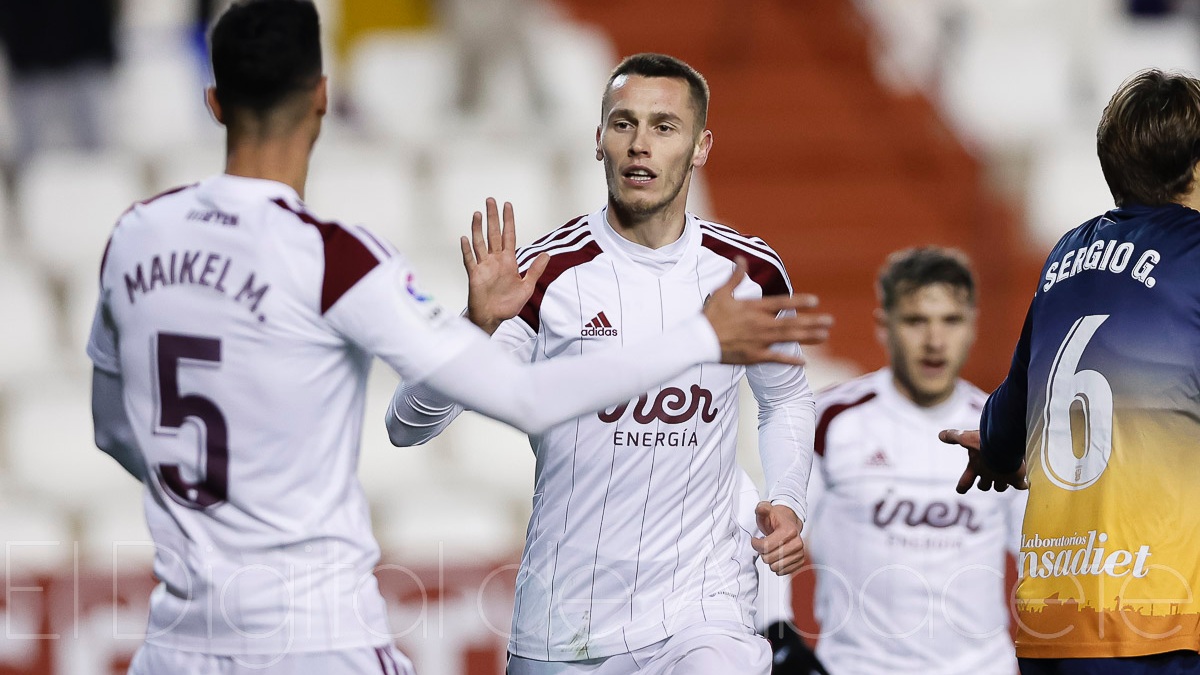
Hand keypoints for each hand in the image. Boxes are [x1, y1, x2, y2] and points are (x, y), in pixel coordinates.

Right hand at [460, 198, 548, 334]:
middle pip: (493, 234)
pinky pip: (470, 260)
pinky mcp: (474, 275)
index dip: (508, 220)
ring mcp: (483, 266)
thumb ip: (535, 270)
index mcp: (508, 261)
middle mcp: (495, 260)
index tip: (507, 205)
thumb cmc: (508, 304)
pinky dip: (467, 250)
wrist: (493, 318)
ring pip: (480, 243)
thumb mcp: (527, 287)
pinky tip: (464, 238)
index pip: (508, 235)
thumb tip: (547, 254)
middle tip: (490, 200)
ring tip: (478, 213)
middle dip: (492, 217)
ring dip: (478, 229)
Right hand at [703, 258, 834, 364]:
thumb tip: (741, 258)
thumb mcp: (721, 293)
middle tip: (830, 321)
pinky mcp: (754, 356)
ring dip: (808, 337)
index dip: (799, 302)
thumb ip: (735, 277)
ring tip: (824, 336)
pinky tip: (804, 362)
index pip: (781, 304)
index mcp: (754, 308)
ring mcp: (759, 342)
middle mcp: (760, 324)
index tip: (815, 301)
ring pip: (788, 339)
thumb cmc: (709, 316)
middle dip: (812, 322)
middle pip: (791, 323)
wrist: (699, 341)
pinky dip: (790, 360)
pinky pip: (776, 358)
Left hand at [751, 502, 804, 575]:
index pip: (766, 546)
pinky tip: (776, 557)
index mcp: (789, 531)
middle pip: (769, 559)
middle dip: (763, 552)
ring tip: (771, 550)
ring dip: (770, 560)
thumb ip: (762, 509)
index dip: (756, 544)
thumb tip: (762, 508)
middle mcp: (797, 543)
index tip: (756, 539)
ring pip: (775, 567)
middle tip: (765, 544)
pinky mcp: (800, 561)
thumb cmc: (776, 519)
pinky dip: (777, 566)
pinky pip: (783, 572)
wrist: (788, 523)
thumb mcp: (766, 511)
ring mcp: (800, 553)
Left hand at [938, 428, 1028, 493]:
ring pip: (1000, 487)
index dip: (962, 487)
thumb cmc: (985, 441)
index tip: (960, 490)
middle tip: (985, 482)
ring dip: (1001, 484)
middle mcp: (987, 476)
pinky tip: (1024, 482)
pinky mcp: (1017, 478)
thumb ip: (954, 436)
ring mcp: (1002, 479)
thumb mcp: (967, 437)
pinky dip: (1022, 484)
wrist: (1006, 444)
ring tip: (1005, 478)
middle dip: (984, 485)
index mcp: (975, 467)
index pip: (964, 483)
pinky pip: (1020, 485)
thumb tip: (940, 435)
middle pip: (984, 487)